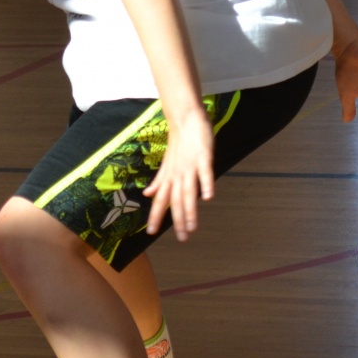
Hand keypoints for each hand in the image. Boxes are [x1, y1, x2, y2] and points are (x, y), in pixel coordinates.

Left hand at [142, 106, 215, 239]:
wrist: (185, 118)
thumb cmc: (179, 143)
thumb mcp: (166, 164)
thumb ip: (159, 180)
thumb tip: (148, 194)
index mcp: (169, 176)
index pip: (160, 199)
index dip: (156, 215)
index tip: (151, 232)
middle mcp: (177, 174)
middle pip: (175, 200)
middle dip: (177, 220)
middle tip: (182, 238)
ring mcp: (190, 166)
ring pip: (188, 191)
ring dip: (190, 209)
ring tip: (192, 227)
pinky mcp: (203, 157)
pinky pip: (205, 173)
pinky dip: (206, 184)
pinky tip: (209, 198)